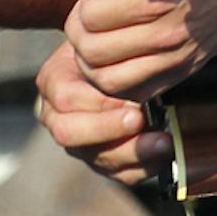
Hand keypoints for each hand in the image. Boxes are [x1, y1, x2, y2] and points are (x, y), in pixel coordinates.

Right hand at [34, 35, 169, 184]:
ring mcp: (79, 143)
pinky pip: (119, 173)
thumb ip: (109, 56)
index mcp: (52, 83)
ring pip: (97, 158)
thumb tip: (131, 74)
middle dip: (107, 128)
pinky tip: (163, 154)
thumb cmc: (112, 48)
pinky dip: (144, 167)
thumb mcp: (103, 41)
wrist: (118, 62)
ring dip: (133, 152)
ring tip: (164, 141)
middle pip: (68, 133)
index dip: (99, 102)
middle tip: (139, 119)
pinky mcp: (103, 161)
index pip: (66, 99)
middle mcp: (57, 117)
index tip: (131, 99)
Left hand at [61, 0, 216, 100]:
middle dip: (79, 28)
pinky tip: (116, 55)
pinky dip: (116, 81)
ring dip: (90, 60)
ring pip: (110, 82)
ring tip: (98, 35)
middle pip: (93, 52)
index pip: (93, 15)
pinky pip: (138, 92)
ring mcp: (177, 57)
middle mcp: (168, 34)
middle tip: (94, 9)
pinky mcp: (185, 70)